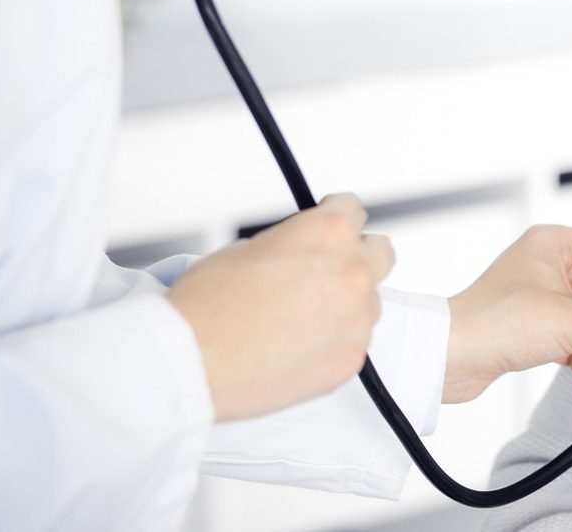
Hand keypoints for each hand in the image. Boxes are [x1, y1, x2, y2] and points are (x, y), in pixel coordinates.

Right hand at [166, 193, 392, 421]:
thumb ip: (294, 243)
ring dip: (344, 305)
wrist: (190, 362)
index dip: (334, 217)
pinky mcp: (350, 360)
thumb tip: (305, 251)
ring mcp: (357, 320)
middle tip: (326, 269)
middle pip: (380, 253)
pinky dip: (332, 342)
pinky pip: (353, 342)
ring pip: (367, 303)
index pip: (353, 210)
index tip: (328, 226)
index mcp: (329, 233)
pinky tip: (295, 346)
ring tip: (297, 319)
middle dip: (357, 256)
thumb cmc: (206, 306)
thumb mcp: (247, 247)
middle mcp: (353, 273)